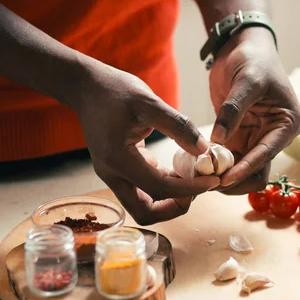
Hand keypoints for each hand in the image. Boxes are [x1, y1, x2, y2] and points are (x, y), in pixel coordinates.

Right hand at [73, 62, 219, 224]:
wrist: (87, 87)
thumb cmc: (115, 90)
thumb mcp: (149, 101)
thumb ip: (178, 126)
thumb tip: (205, 150)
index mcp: (117, 160)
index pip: (158, 188)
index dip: (189, 189)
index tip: (212, 180)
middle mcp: (112, 175)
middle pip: (146, 212)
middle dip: (176, 206)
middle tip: (199, 187)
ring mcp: (113, 175)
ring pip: (144, 205)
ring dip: (170, 199)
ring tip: (192, 179)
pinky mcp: (119, 171)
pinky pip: (144, 190)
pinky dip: (164, 187)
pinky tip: (180, 170)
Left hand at [209, 27, 299, 194]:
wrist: (242, 46)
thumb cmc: (252, 59)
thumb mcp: (245, 80)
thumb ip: (233, 110)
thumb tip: (218, 141)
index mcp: (287, 124)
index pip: (267, 155)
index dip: (245, 169)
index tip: (223, 179)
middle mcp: (275, 136)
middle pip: (258, 172)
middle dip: (234, 179)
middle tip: (208, 182)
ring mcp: (257, 139)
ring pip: (242, 171)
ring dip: (223, 175)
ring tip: (199, 175)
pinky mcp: (240, 138)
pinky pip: (229, 160)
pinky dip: (215, 166)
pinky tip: (197, 166)